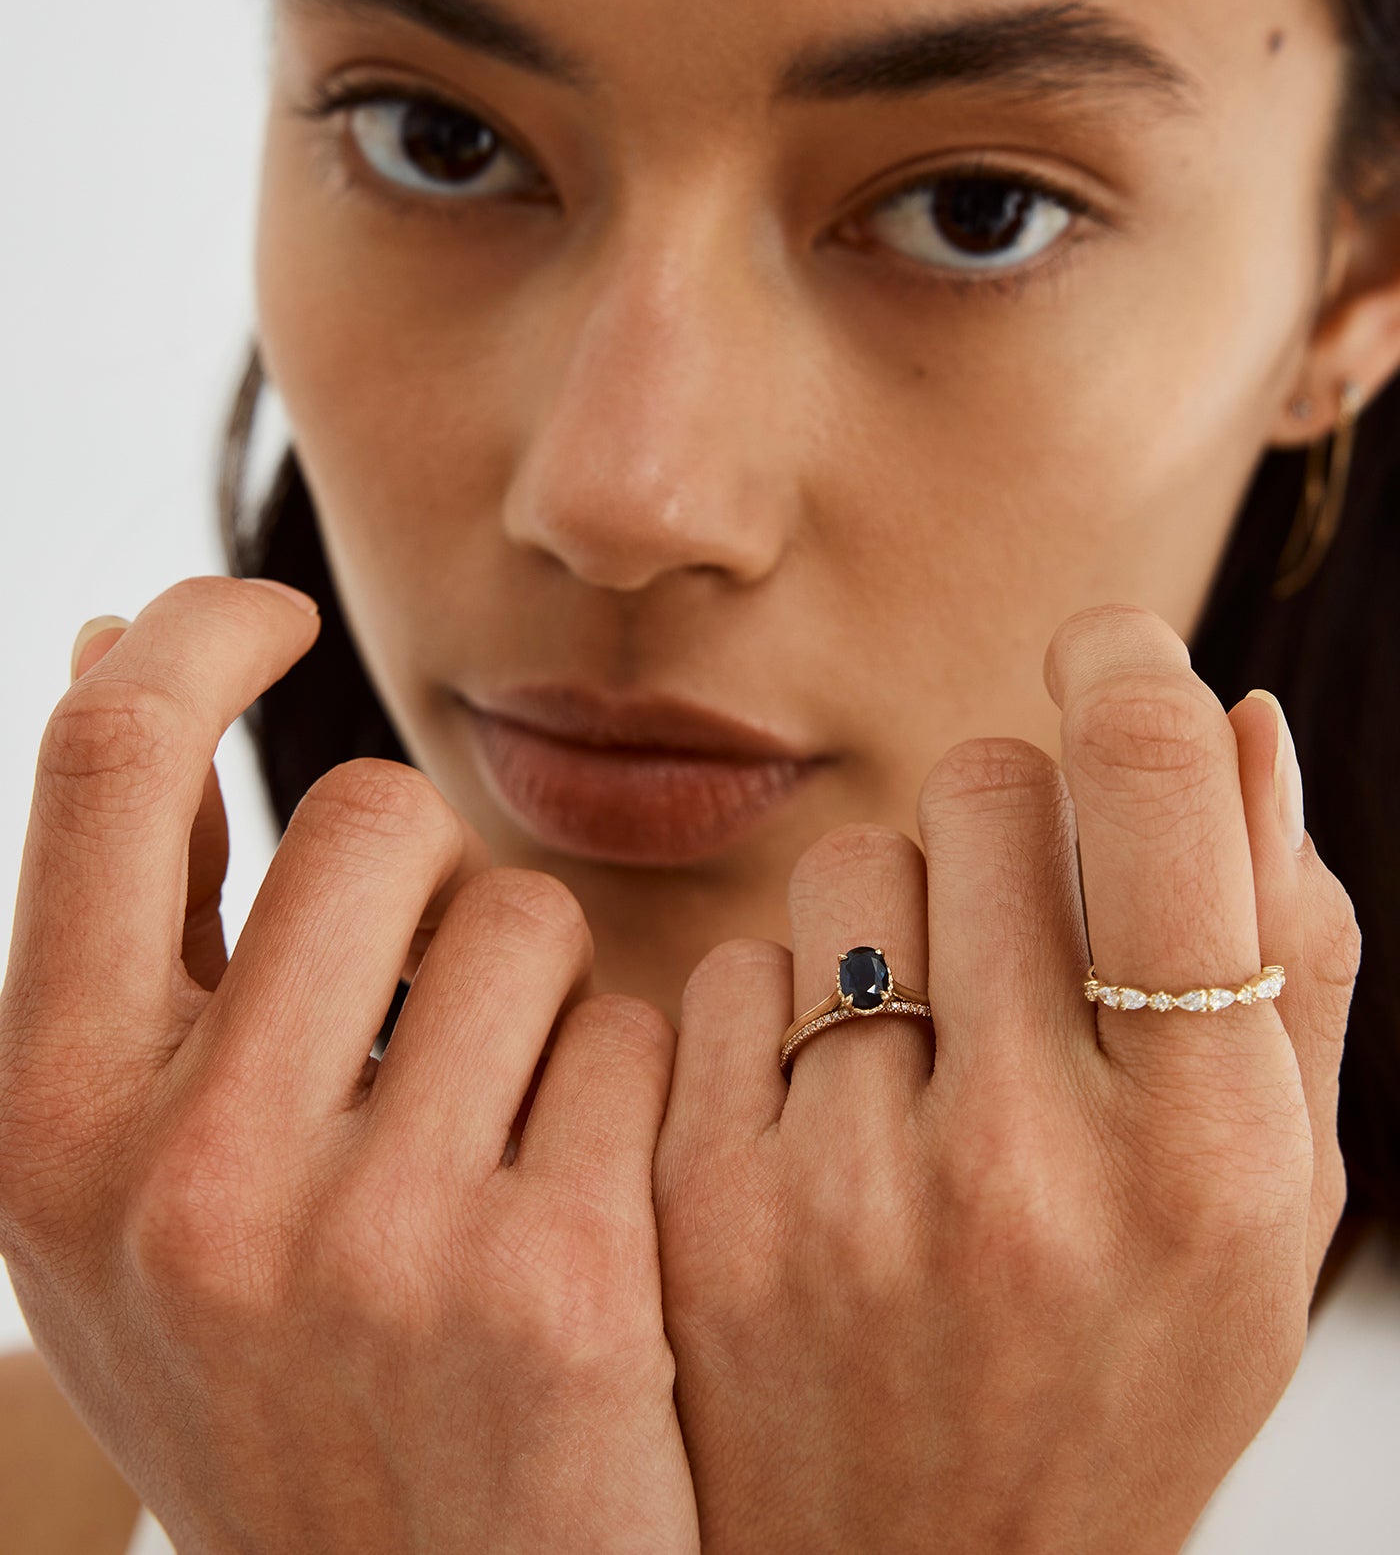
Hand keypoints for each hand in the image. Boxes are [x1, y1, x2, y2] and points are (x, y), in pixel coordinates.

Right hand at [0, 576, 696, 1554]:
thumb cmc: (275, 1355)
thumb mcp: (130, 1164)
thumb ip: (134, 914)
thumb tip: (109, 634)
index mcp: (44, 1123)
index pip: (109, 756)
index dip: (199, 633)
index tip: (273, 611)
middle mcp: (182, 1173)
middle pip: (366, 811)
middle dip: (415, 874)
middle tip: (413, 1013)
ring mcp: (371, 1236)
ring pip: (519, 911)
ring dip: (530, 987)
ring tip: (492, 1138)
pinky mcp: (556, 1279)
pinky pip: (629, 1035)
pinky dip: (616, 1091)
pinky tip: (578, 1219)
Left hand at [654, 602, 1360, 1554]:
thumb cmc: (1124, 1364)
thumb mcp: (1271, 1204)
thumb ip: (1289, 956)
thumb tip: (1242, 717)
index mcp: (1207, 1146)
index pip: (1149, 777)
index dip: (1126, 666)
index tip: (1102, 653)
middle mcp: (1030, 1160)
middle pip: (984, 783)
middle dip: (1014, 820)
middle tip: (1026, 939)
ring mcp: (847, 1189)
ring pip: (850, 861)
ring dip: (896, 913)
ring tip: (927, 1058)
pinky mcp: (702, 1207)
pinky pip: (737, 970)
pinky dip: (786, 1013)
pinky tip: (827, 1124)